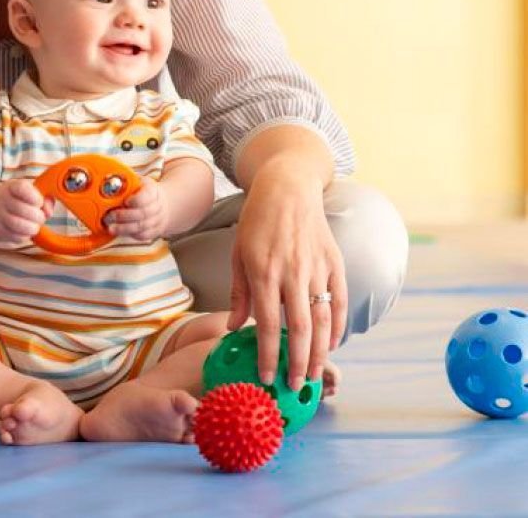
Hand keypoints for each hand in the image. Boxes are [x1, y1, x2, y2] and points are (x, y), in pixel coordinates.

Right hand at [0, 179, 52, 241]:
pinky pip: (15, 236)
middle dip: (37, 216)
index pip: (21, 188)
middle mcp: (3, 198)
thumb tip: (48, 212)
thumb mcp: (34, 193)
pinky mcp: (0, 229)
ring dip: (32, 227)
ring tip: (35, 226)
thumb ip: (46, 199)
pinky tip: (27, 231)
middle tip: (41, 217)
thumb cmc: (22, 199)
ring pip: (17, 224)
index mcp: (13, 186)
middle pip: (20, 208)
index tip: (40, 202)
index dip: (34, 197)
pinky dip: (25, 236)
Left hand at [105, 176, 168, 241]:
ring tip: (110, 227)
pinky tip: (118, 232)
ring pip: (141, 227)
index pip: (146, 196)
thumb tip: (107, 180)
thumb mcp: (139, 182)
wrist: (165, 204)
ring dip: (123, 228)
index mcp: (152, 191)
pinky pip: (142, 235)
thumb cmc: (145, 192)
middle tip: (108, 217)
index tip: (124, 201)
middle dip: (122, 216)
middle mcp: (157, 206)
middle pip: (142, 213)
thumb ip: (126, 182)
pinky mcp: (154, 231)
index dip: (135, 200)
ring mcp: (156, 220)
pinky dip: (129, 234)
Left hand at [226, 166, 346, 390]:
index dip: (267, 354)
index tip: (266, 378)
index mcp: (264, 272)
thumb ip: (240, 294)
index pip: (267, 324)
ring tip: (314, 376)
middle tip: (295, 388)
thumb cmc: (257, 222)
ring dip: (320, 352)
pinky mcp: (335, 263)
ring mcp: (317, 268)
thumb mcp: (238, 255)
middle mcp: (292, 273)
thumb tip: (236, 329)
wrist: (288, 188)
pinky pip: (339, 301)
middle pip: (299, 328)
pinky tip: (331, 345)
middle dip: (297, 363)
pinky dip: (338, 326)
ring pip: (323, 319)